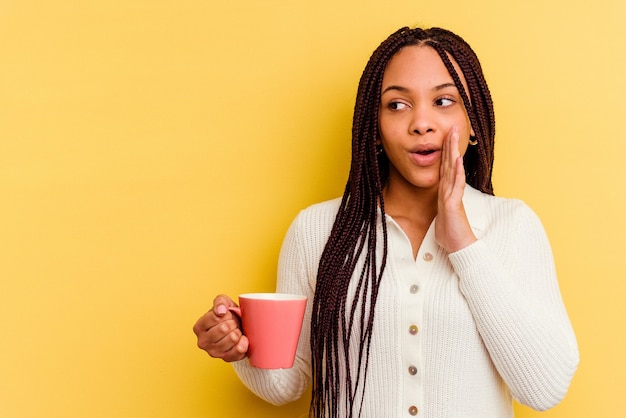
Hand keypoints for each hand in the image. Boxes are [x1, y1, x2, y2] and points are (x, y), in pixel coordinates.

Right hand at [193, 294, 248, 361]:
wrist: (238, 328)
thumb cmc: (228, 315)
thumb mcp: (223, 302)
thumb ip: (220, 302)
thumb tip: (221, 311)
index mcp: (199, 327)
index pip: (216, 317)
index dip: (226, 314)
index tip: (227, 315)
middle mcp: (203, 342)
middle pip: (224, 328)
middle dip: (232, 323)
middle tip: (233, 324)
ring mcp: (214, 352)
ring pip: (232, 338)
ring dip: (238, 332)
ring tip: (235, 331)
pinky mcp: (226, 359)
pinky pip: (239, 350)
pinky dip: (244, 342)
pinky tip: (242, 339)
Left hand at [435, 126, 476, 252]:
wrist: (458, 246)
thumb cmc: (450, 230)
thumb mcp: (441, 211)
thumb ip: (441, 200)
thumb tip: (439, 195)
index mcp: (447, 189)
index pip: (446, 164)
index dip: (446, 148)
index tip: (446, 132)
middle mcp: (451, 188)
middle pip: (450, 161)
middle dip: (451, 142)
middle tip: (453, 124)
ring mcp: (453, 194)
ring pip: (453, 169)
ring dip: (454, 150)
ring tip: (455, 134)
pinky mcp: (454, 203)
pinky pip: (456, 185)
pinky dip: (457, 171)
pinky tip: (457, 159)